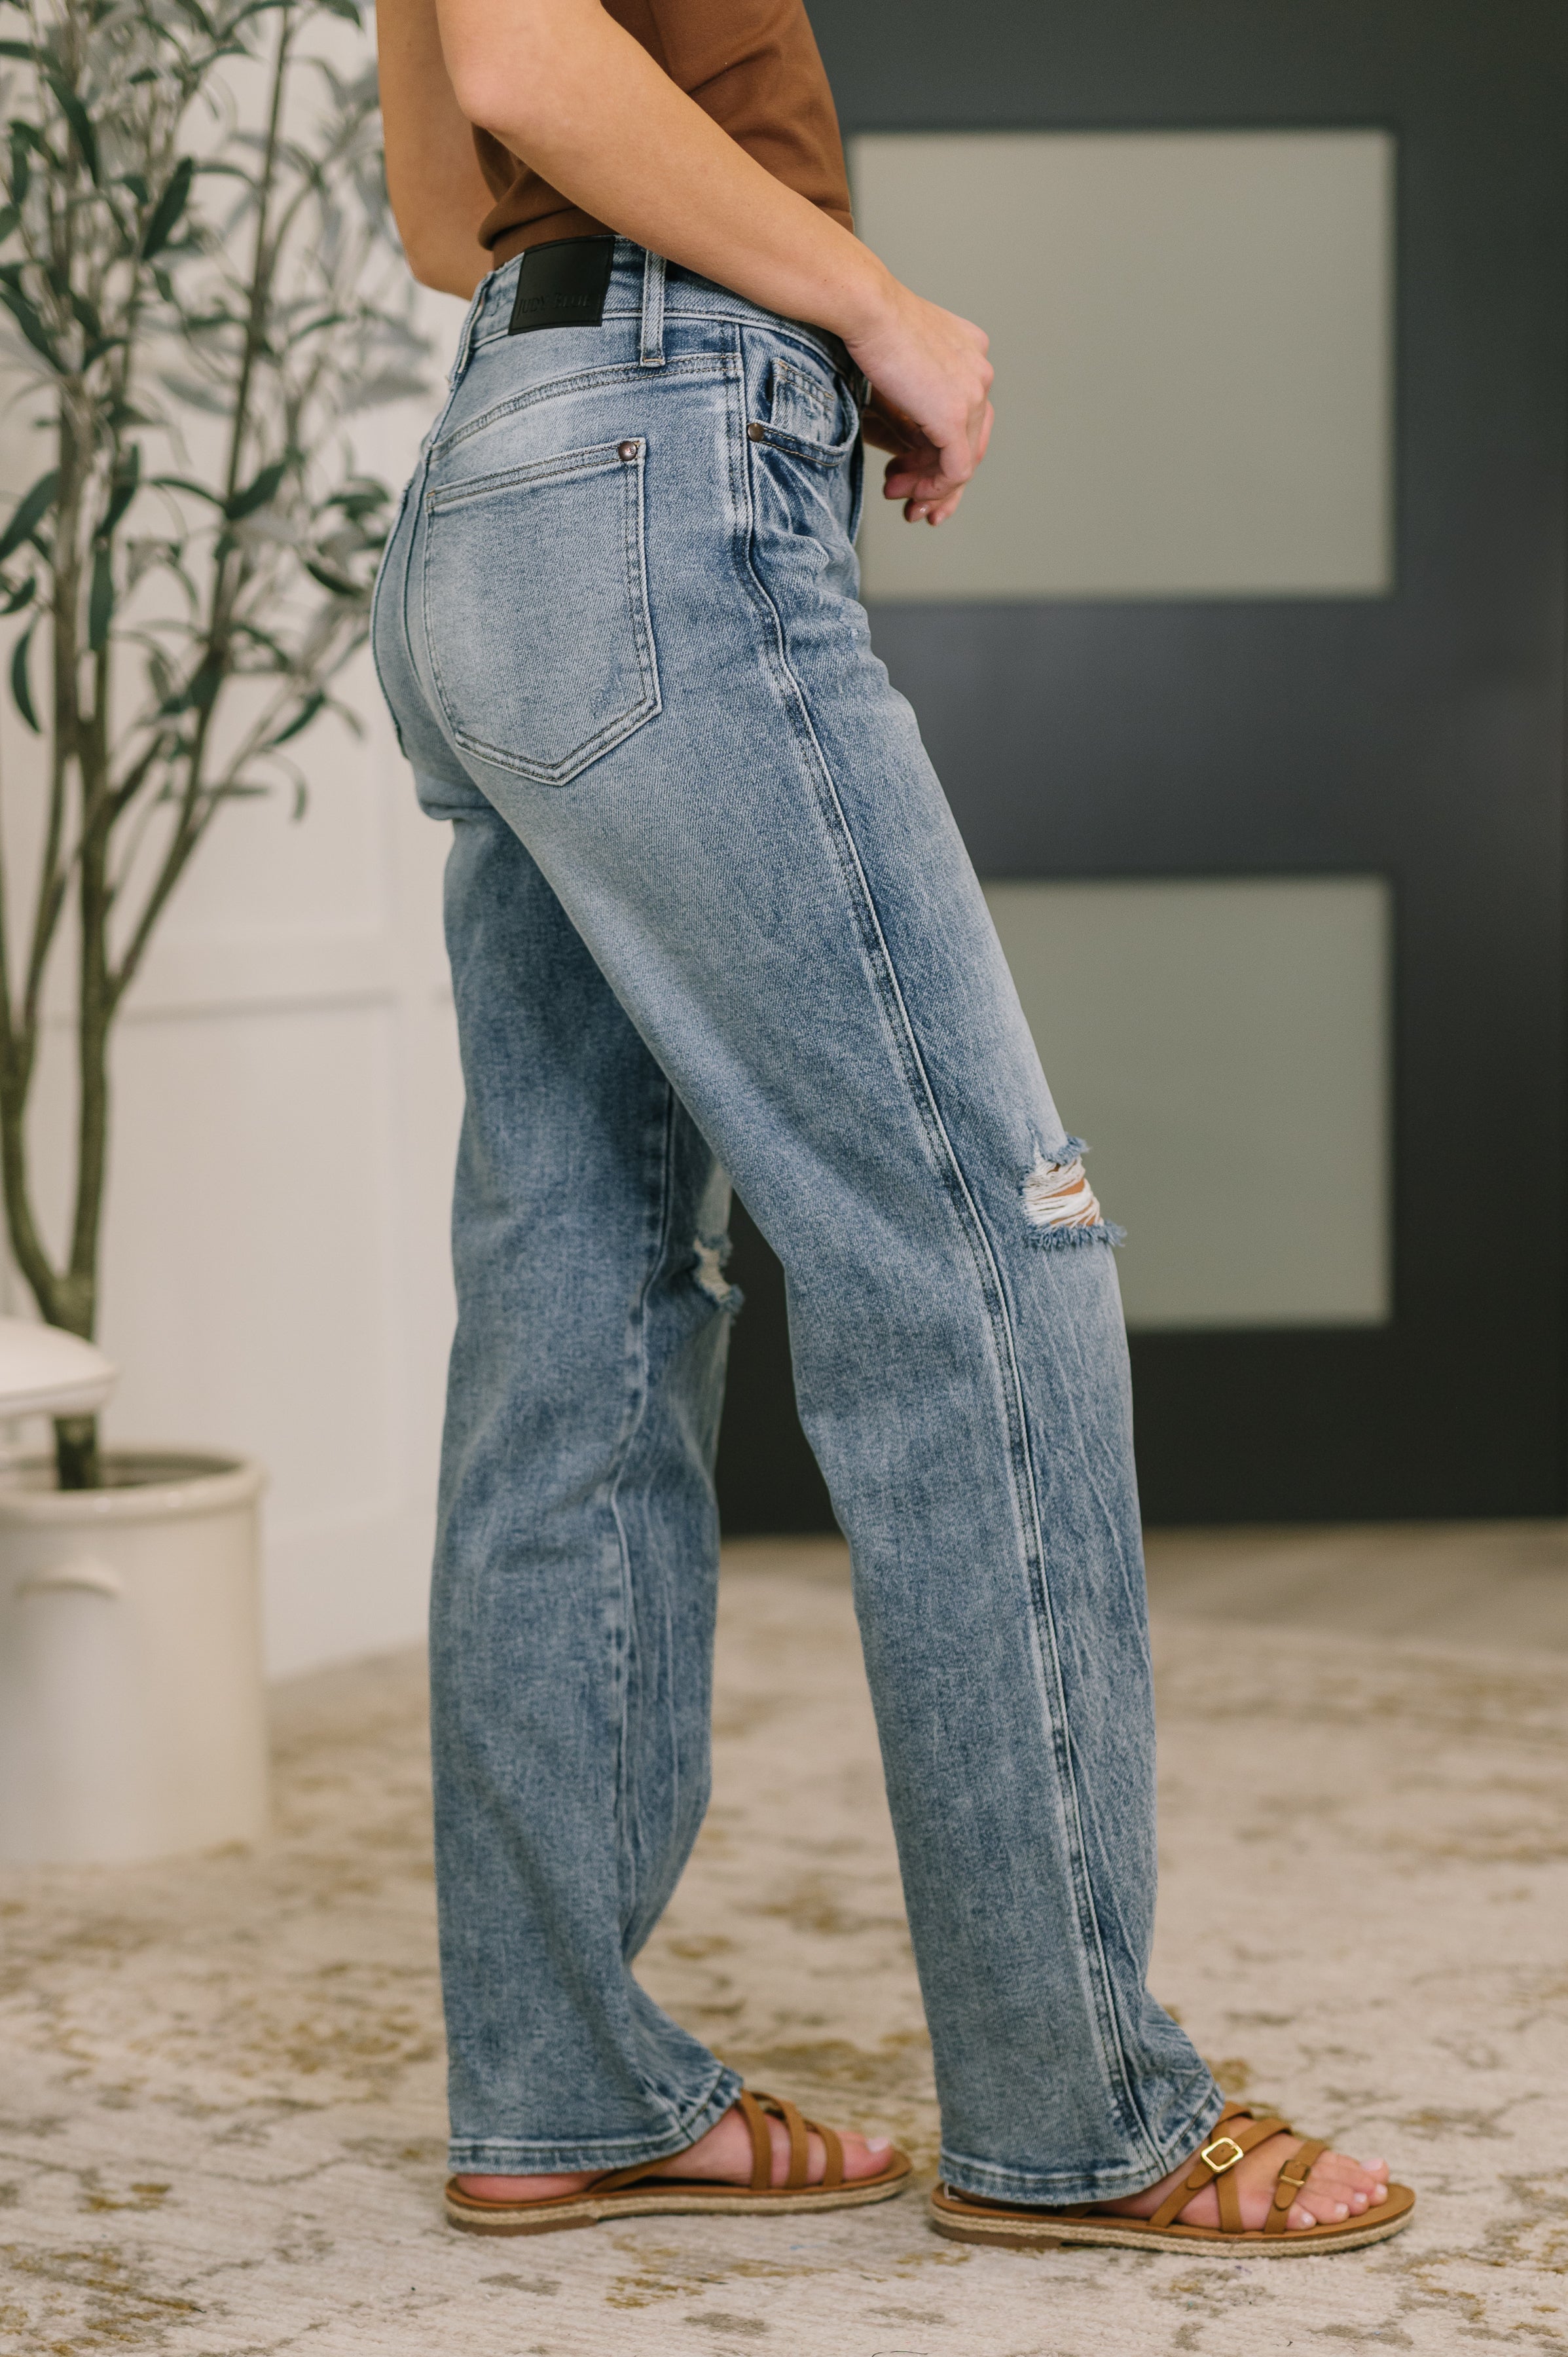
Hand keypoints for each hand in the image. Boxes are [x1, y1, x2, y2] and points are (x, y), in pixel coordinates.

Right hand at [846, 280, 992, 525]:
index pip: (968, 415)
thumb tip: (907, 449)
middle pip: (971, 441)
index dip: (942, 450)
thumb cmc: (868, 324)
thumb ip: (912, 404)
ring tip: (902, 499)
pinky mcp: (955, 415)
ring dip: (931, 487)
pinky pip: (956, 469)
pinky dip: (934, 488)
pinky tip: (911, 493)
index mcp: (971, 353)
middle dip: (939, 478)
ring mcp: (973, 393)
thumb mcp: (898, 367)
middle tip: (912, 499)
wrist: (866, 308)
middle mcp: (980, 372)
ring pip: (964, 459)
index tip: (911, 469)